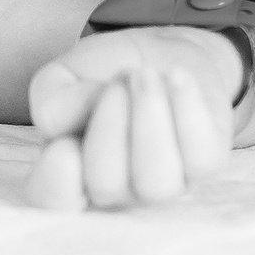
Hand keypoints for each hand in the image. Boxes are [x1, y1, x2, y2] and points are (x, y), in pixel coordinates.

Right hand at [26, 26, 239, 210]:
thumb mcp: (67, 73)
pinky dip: (187, 108)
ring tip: (146, 74)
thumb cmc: (104, 71)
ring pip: (156, 182)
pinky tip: (175, 75)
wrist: (162, 51)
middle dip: (110, 124)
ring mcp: (162, 184)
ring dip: (149, 117)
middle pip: (107, 186)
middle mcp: (117, 191)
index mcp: (72, 175)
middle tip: (117, 81)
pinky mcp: (202, 165)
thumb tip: (55, 122)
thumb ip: (51, 96)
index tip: (63, 145)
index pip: (57, 203)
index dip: (58, 184)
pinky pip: (200, 158)